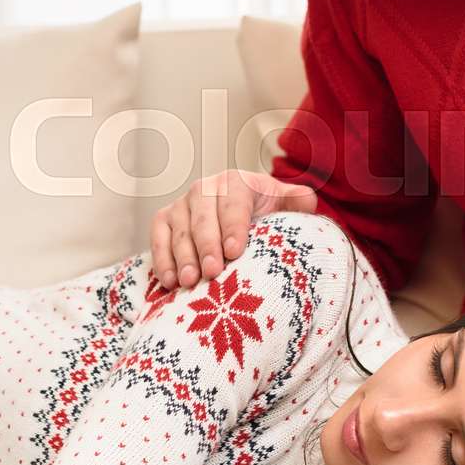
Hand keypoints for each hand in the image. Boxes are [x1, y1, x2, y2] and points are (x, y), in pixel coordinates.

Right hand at [150, 169, 317, 289]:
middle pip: (203, 218)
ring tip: (189, 281)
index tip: (235, 251)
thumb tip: (307, 201)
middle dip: (207, 246)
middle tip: (213, 272)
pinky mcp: (163, 220)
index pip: (234, 203)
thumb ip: (298, 200)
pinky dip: (161, 259)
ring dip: (183, 257)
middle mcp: (205, 189)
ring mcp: (181, 204)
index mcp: (236, 182)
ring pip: (179, 230)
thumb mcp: (283, 202)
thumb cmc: (263, 211)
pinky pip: (158, 238)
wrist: (237, 212)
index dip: (233, 227)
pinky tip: (169, 281)